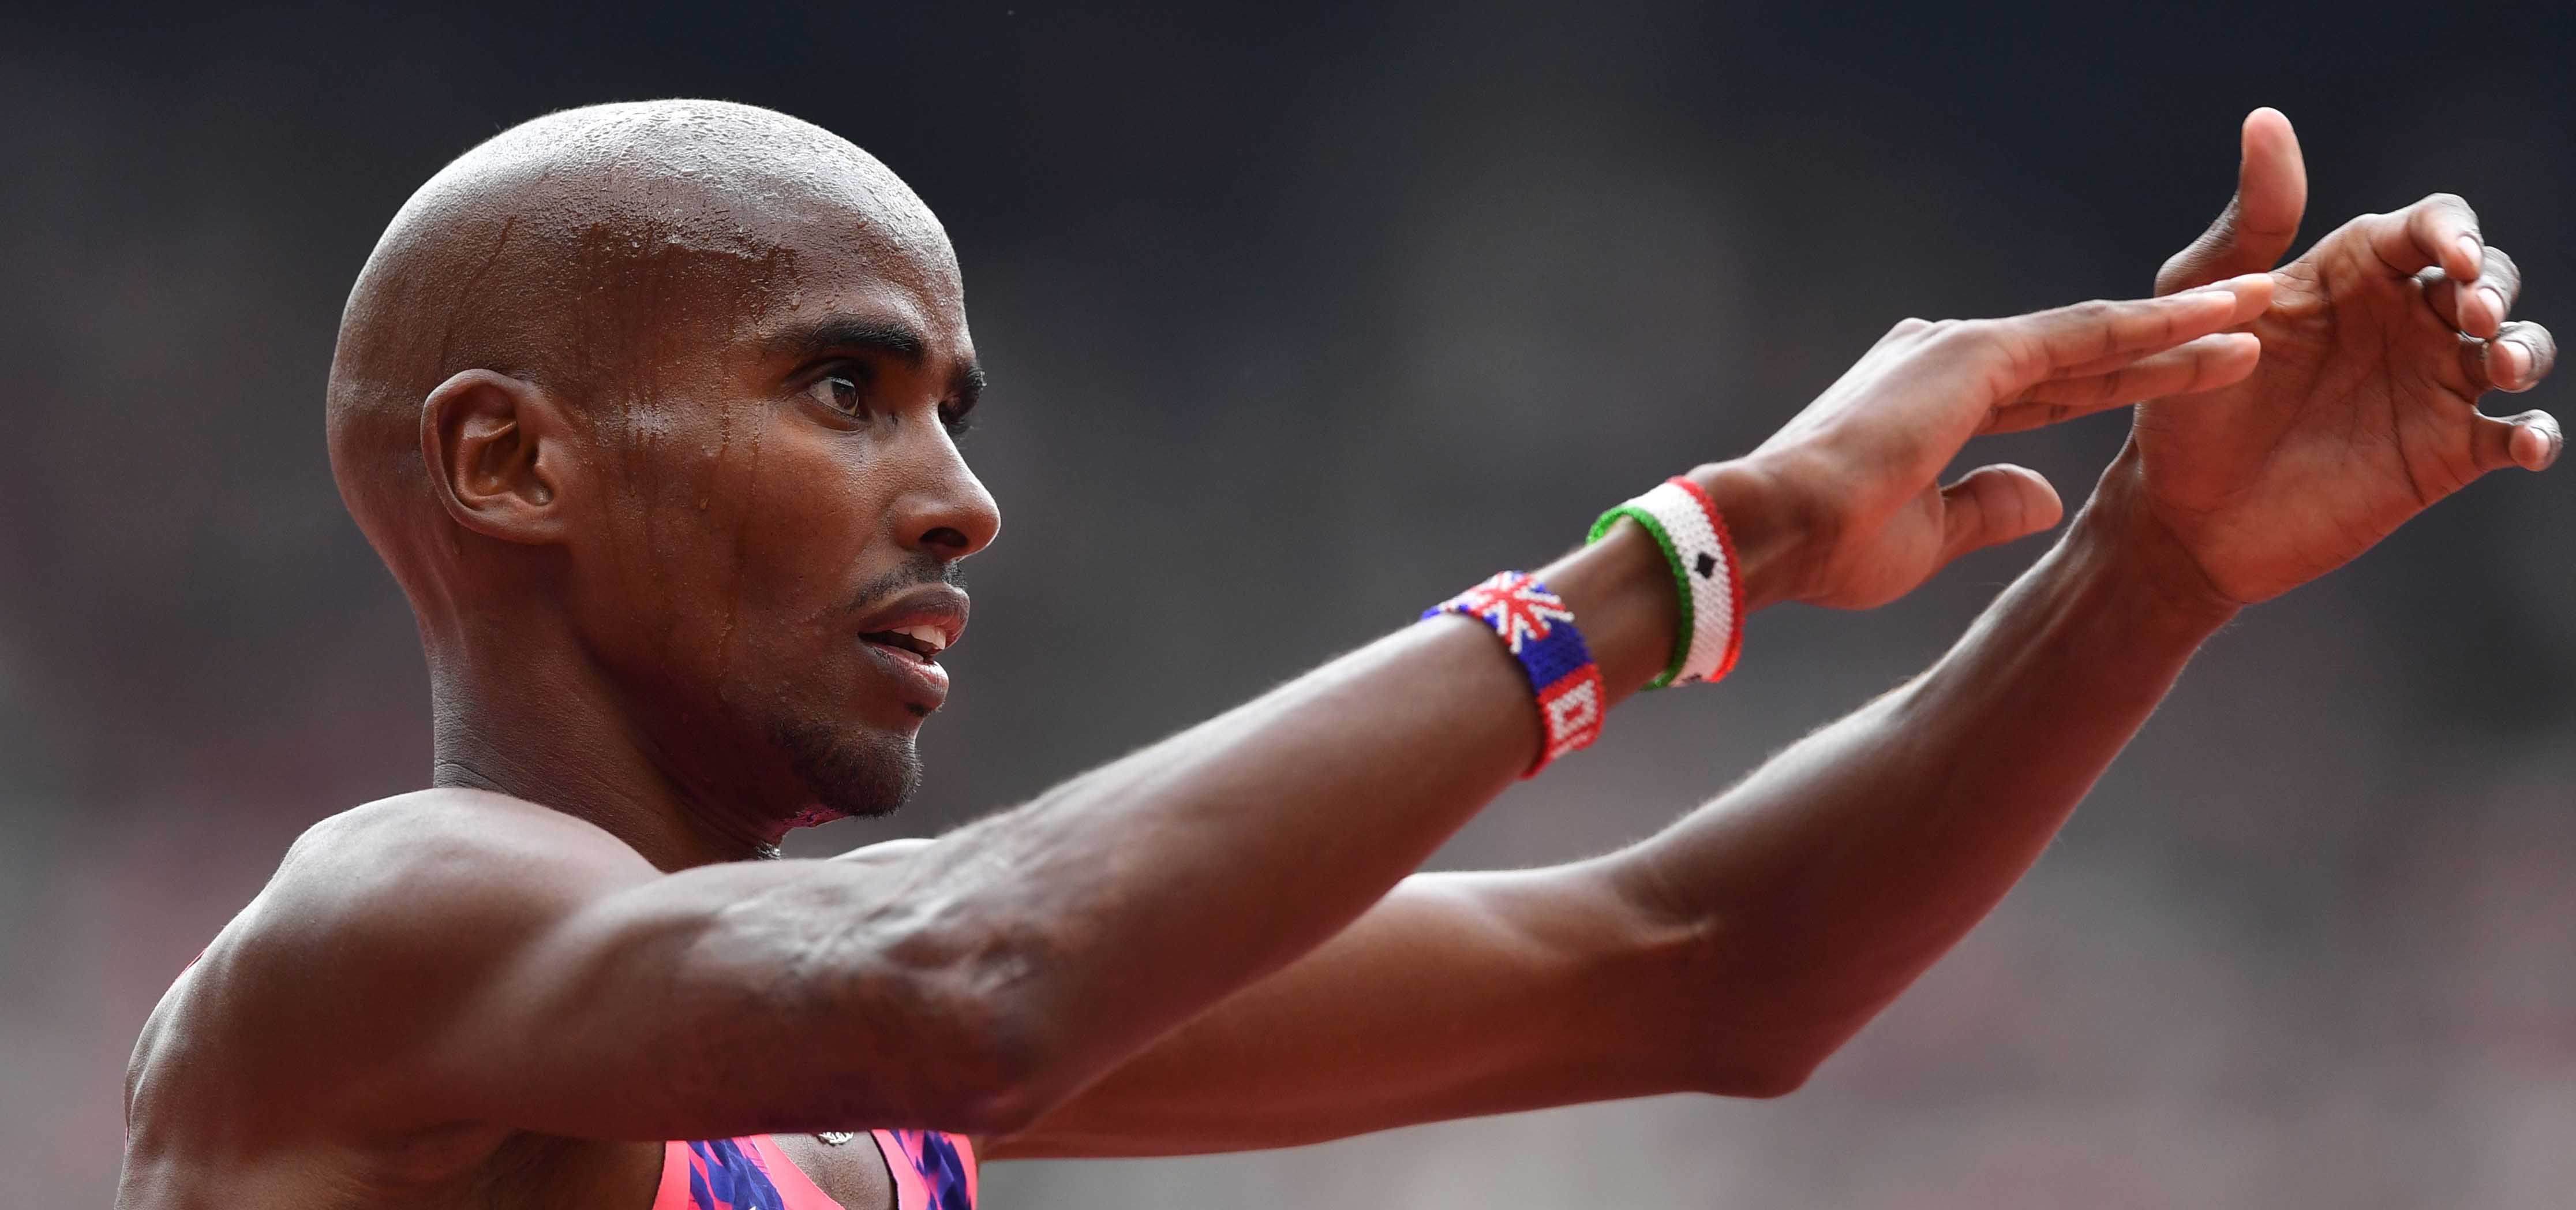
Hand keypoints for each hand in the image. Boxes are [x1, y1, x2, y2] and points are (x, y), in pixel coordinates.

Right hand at [1705, 277, 2273, 610]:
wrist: (1775, 530)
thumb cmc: (1831, 545)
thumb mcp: (1931, 535)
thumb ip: (1992, 505)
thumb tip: (2049, 493)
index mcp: (1936, 397)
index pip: (2052, 391)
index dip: (2121, 385)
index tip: (2181, 381)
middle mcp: (1949, 356)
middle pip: (2085, 353)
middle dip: (2168, 342)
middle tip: (2248, 320)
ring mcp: (1964, 348)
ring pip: (2098, 336)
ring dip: (2183, 324)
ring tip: (2262, 307)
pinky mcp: (1978, 354)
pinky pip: (2088, 338)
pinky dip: (2156, 329)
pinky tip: (2218, 319)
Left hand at [2116, 108, 2559, 607]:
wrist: (2181, 511)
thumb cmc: (2184, 401)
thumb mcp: (2204, 303)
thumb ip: (2251, 220)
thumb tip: (2266, 121)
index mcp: (2355, 271)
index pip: (2431, 226)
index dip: (2453, 232)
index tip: (2446, 260)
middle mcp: (2405, 319)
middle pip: (2487, 277)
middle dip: (2495, 285)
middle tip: (2475, 315)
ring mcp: (2431, 385)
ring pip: (2517, 347)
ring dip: (2527, 347)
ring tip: (2504, 365)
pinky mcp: (2445, 453)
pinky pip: (2513, 436)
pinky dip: (2538, 436)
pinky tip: (2528, 443)